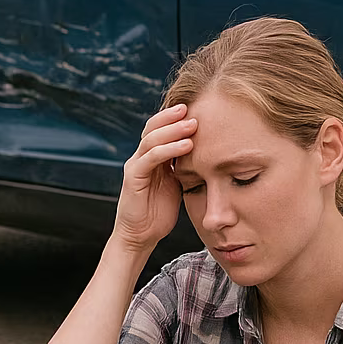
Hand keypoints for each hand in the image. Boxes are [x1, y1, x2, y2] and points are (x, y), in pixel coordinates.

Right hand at [112, 103, 194, 253]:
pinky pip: (150, 158)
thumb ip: (184, 168)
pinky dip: (168, 149)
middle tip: (193, 107)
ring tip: (193, 124)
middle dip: (172, 116)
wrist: (140, 236)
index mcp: (151, 158)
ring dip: (173, 129)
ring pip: (151, 139)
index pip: (159, 129)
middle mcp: (140, 158)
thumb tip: (209, 154)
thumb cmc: (159, 212)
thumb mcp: (176, 185)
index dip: (175, 118)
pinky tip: (186, 145)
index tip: (197, 108)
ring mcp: (135, 166)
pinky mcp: (133, 178)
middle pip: (153, 127)